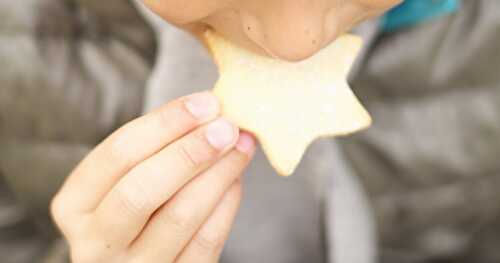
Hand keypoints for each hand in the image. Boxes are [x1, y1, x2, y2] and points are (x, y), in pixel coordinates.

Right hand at [51, 91, 255, 262]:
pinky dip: (226, 205)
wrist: (139, 259)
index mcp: (74, 205)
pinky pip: (205, 243)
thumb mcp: (126, 177)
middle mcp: (94, 244)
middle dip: (190, 152)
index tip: (205, 103)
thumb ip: (155, 146)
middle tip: (226, 127)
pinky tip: (235, 179)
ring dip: (218, 175)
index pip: (117, 155)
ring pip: (179, 218)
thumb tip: (209, 110)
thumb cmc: (134, 204)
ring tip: (241, 146)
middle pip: (141, 191)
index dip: (165, 124)